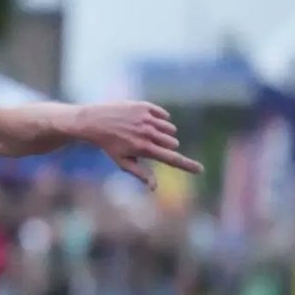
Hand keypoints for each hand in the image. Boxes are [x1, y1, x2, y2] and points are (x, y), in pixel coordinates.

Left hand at [75, 102, 202, 189]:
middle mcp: (147, 133)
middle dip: (166, 145)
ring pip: (170, 129)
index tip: (200, 170)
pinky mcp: (145, 107)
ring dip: (163, 132)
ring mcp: (146, 119)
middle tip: (149, 144)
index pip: (171, 158)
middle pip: (173, 142)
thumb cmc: (109, 145)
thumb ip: (140, 173)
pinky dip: (159, 119)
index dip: (187, 165)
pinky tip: (144, 121)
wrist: (94, 121)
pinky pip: (164, 115)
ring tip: (144, 132)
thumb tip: (154, 188)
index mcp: (144, 149)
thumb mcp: (122, 161)